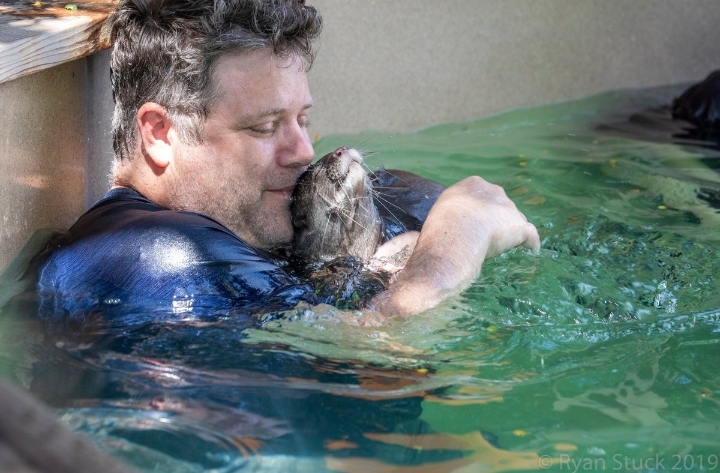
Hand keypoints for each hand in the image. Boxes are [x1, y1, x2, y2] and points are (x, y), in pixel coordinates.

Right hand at [370, 176, 539, 316]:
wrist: (459, 235)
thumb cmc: (437, 233)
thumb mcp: (419, 234)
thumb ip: (399, 253)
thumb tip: (372, 277)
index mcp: (466, 187)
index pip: (475, 194)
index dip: (473, 213)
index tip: (470, 228)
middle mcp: (489, 191)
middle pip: (497, 204)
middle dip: (494, 219)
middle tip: (488, 240)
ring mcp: (507, 208)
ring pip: (513, 218)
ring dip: (510, 231)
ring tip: (507, 249)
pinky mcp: (519, 226)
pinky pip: (530, 235)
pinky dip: (531, 244)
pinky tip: (531, 253)